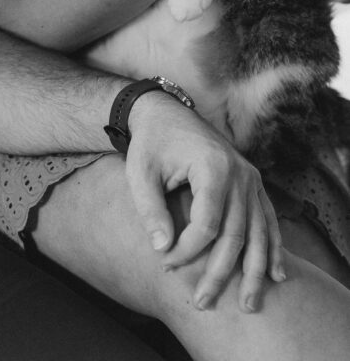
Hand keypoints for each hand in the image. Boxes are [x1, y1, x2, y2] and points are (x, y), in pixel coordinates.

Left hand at [124, 92, 284, 311]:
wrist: (166, 112)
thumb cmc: (151, 143)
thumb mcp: (140, 172)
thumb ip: (151, 210)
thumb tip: (163, 249)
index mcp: (212, 166)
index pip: (206, 224)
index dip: (187, 251)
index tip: (166, 263)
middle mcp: (239, 173)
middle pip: (235, 234)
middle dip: (219, 273)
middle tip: (202, 303)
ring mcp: (250, 178)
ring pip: (258, 233)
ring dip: (253, 272)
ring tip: (248, 305)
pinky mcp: (253, 182)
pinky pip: (268, 220)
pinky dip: (273, 248)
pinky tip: (276, 275)